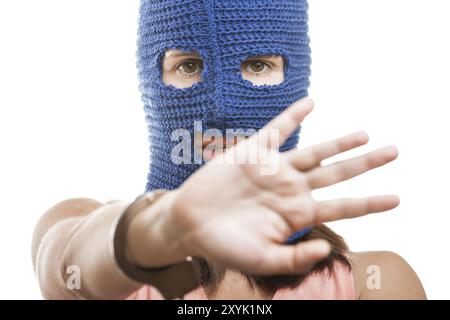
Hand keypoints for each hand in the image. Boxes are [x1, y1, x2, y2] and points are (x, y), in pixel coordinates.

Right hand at [163, 98, 399, 275]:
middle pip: (337, 173)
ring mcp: (275, 169)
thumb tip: (328, 250)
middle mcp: (291, 189)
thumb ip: (295, 258)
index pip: (342, 208)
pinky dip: (294, 116)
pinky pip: (277, 129)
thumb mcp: (262, 260)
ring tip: (364, 133)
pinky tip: (311, 103)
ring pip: (315, 151)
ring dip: (339, 142)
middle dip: (365, 164)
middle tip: (394, 152)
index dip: (370, 204)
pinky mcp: (254, 152)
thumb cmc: (225, 246)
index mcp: (297, 215)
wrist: (190, 223)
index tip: (397, 199)